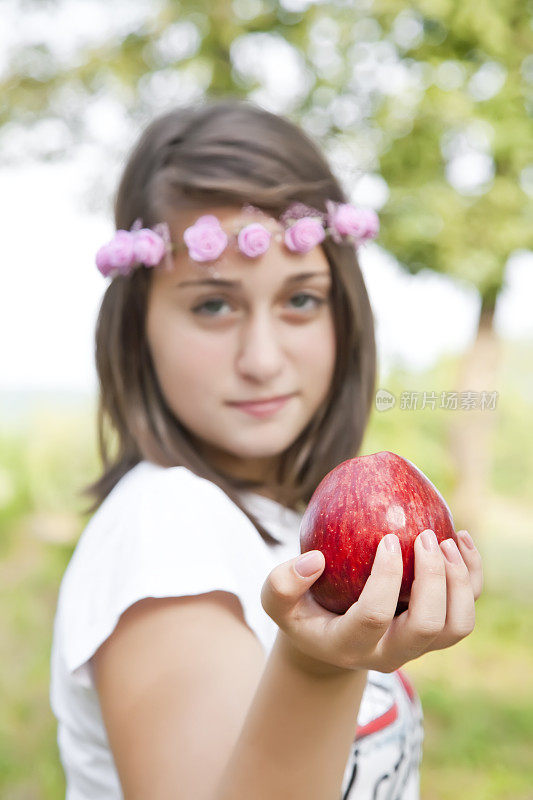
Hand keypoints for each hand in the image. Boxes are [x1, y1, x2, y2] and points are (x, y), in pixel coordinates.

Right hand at [261, 529, 482, 675]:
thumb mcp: (276, 602)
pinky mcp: (436, 632)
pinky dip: (472, 576)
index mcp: (350, 646)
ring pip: (457, 627)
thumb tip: (314, 561)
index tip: (386, 539)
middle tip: (424, 536)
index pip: (374, 616)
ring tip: (447, 540)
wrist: (329, 640)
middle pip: (428, 626)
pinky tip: (461, 540)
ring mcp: (417, 646)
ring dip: (460, 583)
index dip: (386, 578)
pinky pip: (467, 610)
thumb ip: (282, 584)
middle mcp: (390, 653)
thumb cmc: (303, 612)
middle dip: (434, 578)